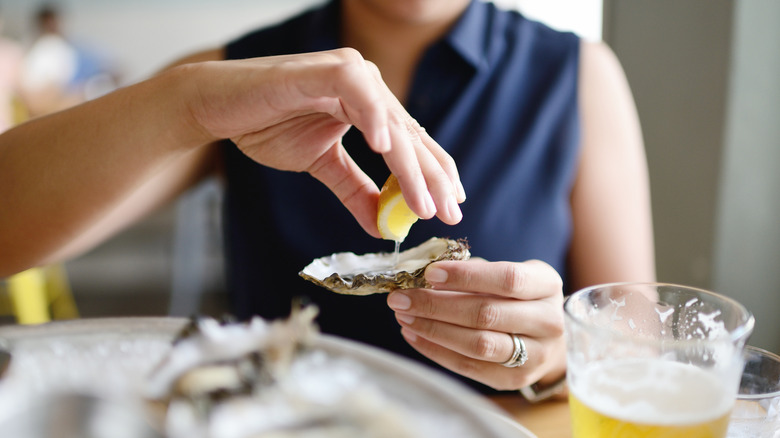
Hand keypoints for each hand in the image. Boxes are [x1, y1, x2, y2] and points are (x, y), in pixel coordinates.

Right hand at [182, 48, 464, 236]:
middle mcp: (367, 85)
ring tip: (424, 201)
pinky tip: (386, 147)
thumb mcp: (322, 166)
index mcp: (370, 105)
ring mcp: (347, 73)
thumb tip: (383, 227)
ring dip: (409, 163)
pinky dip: (372, 116)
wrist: (216, 107)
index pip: (412, 143)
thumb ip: (355, 191)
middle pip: (410, 135)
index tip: (452, 209)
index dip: (434, 176)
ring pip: (391, 120)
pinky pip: (356, 91)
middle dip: (433, 178)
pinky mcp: (322, 68)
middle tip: (449, 213)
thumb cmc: (266, 125)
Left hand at [387, 259, 565, 389]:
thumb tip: (425, 274)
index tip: (429, 273)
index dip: (466, 276)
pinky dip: (436, 351)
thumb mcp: (509, 273)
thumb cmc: (518, 298)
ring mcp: (535, 355)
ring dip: (433, 330)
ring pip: (478, 344)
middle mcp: (548, 322)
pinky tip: (414, 335)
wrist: (548, 339)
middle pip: (486, 314)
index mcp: (546, 284)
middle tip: (402, 298)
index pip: (506, 279)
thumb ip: (475, 271)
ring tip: (404, 317)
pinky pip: (469, 367)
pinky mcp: (515, 379)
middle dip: (436, 306)